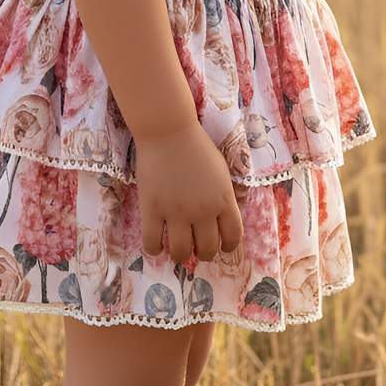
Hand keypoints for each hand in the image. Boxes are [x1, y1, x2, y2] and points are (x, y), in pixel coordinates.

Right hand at [134, 122, 243, 264]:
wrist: (168, 130)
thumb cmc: (196, 146)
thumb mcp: (221, 172)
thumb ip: (224, 198)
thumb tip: (223, 223)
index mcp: (223, 199)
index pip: (233, 237)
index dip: (227, 246)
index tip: (220, 246)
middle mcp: (203, 210)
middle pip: (207, 250)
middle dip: (202, 252)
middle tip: (195, 244)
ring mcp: (177, 211)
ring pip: (181, 253)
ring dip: (180, 254)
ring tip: (176, 245)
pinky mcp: (152, 209)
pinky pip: (152, 244)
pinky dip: (155, 249)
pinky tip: (156, 242)